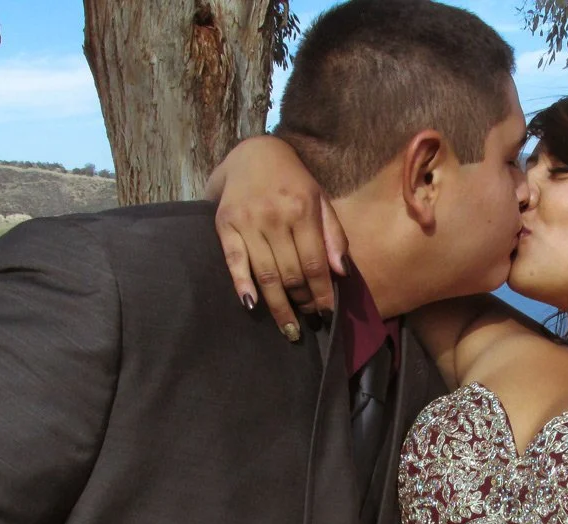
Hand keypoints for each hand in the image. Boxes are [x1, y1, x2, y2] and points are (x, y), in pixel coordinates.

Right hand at [206, 136, 347, 339]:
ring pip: (265, 274)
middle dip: (302, 303)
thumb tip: (343, 273)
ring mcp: (248, 221)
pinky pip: (234, 261)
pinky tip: (252, 305)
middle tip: (308, 321)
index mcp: (303, 211)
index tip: (327, 313)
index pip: (315, 264)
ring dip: (278, 306)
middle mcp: (274, 217)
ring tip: (288, 327)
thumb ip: (334, 236)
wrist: (253, 153)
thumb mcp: (321, 201)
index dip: (322, 293)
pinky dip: (242, 285)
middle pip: (291, 274)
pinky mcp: (225, 224)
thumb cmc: (294, 182)